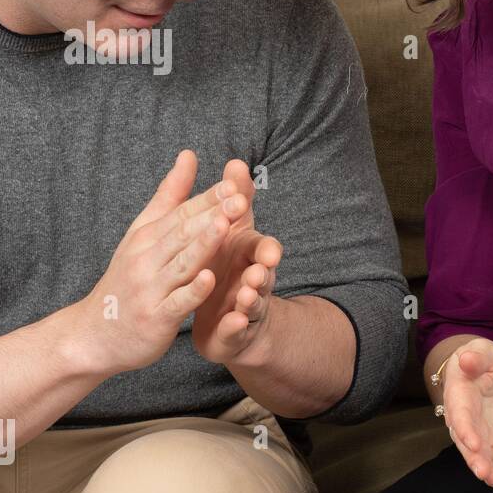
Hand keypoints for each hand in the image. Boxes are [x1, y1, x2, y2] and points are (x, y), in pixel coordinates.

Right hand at [76, 150, 245, 375]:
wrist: (92, 334)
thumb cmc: (126, 280)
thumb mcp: (143, 234)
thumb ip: (170, 196)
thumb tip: (189, 155)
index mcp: (147, 237)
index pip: (181, 212)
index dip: (209, 198)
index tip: (234, 182)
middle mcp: (146, 259)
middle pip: (183, 233)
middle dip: (212, 214)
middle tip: (240, 198)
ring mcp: (150, 289)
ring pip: (181, 263)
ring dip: (204, 244)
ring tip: (225, 225)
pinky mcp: (155, 317)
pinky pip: (177, 302)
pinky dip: (192, 290)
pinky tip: (210, 278)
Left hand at [191, 159, 283, 365]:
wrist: (229, 322)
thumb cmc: (227, 270)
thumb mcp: (231, 234)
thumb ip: (235, 201)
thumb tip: (235, 162)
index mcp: (248, 255)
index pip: (260, 240)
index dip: (258, 229)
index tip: (248, 214)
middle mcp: (254, 278)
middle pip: (265, 269)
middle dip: (265, 265)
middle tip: (262, 262)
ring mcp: (247, 305)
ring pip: (254, 299)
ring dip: (254, 295)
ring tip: (247, 292)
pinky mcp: (236, 330)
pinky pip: (238, 327)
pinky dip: (237, 324)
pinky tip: (233, 320)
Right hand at [438, 338, 492, 486]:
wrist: (480, 368)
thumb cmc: (478, 357)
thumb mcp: (479, 351)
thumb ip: (474, 357)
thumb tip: (466, 360)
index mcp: (458, 393)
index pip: (460, 414)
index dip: (465, 430)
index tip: (474, 444)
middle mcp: (462, 416)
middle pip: (464, 439)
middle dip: (473, 457)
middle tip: (483, 472)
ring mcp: (474, 428)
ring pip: (475, 450)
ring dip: (483, 465)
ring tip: (492, 479)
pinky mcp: (487, 435)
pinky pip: (489, 452)